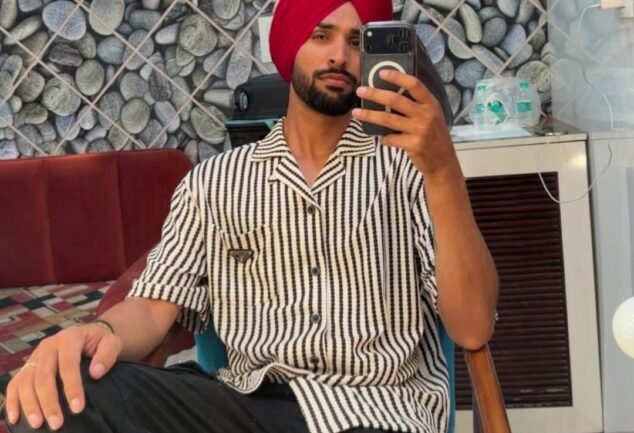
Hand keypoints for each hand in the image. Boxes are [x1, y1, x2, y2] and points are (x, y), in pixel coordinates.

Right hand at [4, 323, 121, 429]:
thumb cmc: (100, 342)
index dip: (72, 387)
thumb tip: (96, 373)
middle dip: (49, 402)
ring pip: (26, 382)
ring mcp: (35, 356)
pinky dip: (13, 401)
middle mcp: (48, 346)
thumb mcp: (112, 342)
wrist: (89, 335)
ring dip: (30, 405)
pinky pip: (15, 384)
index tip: (78, 408)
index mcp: (69, 338)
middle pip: (43, 376)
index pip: (68, 365)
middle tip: (57, 424)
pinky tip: (15, 418)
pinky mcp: (28, 367)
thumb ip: (107, 354)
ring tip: (37, 424)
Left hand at [352, 69, 457, 177]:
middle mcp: (426, 114)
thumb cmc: (434, 136)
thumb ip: (416, 106)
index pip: (414, 84)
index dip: (397, 77)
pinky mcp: (413, 144)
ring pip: (388, 119)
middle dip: (375, 94)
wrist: (443, 161)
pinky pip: (390, 138)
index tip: (381, 73)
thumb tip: (389, 96)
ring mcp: (419, 130)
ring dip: (369, 115)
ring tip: (356, 112)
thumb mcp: (432, 116)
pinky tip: (381, 138)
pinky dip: (383, 138)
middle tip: (360, 91)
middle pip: (395, 99)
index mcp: (431, 104)